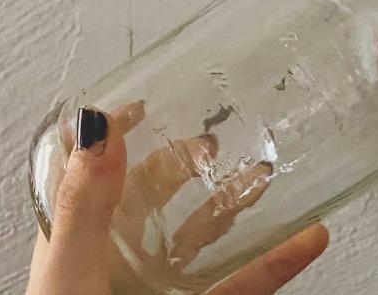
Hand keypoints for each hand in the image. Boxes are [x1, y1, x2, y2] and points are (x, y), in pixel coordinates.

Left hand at [26, 103, 327, 294]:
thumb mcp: (70, 268)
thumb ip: (85, 200)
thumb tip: (93, 127)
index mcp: (84, 237)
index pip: (99, 170)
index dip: (119, 132)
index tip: (148, 101)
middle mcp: (125, 257)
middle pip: (159, 196)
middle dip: (187, 162)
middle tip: (214, 138)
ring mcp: (167, 287)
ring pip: (208, 235)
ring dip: (240, 201)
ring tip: (266, 173)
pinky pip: (248, 281)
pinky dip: (281, 260)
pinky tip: (308, 238)